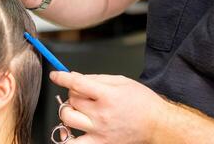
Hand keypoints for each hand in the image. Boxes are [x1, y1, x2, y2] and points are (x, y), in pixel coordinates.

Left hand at [50, 71, 171, 143]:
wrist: (157, 124)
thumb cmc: (143, 103)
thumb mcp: (122, 82)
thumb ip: (97, 78)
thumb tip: (76, 77)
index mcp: (108, 96)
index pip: (77, 83)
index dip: (62, 77)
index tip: (56, 76)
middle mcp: (102, 114)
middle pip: (71, 100)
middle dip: (73, 93)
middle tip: (82, 94)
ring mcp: (99, 131)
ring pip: (67, 119)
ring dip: (68, 111)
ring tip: (78, 110)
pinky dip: (66, 137)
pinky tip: (70, 131)